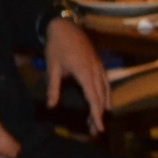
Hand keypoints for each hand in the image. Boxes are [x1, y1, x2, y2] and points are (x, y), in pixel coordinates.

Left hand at [44, 18, 109, 133]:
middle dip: (99, 115)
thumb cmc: (57, 46)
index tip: (99, 128)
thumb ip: (53, 87)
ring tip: (98, 120)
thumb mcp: (52, 66)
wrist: (65, 26)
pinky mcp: (99, 66)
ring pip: (106, 92)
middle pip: (102, 98)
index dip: (96, 115)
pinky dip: (105, 96)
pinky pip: (106, 85)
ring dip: (103, 107)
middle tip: (95, 131)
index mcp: (85, 73)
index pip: (94, 99)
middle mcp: (96, 72)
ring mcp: (100, 68)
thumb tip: (51, 106)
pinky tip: (102, 103)